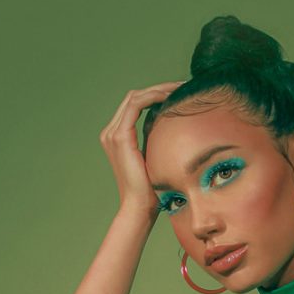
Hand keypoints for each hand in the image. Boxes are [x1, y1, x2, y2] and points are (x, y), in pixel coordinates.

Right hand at [99, 81, 185, 219]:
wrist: (141, 206)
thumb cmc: (153, 188)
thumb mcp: (156, 156)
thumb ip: (158, 138)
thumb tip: (176, 123)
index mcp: (118, 136)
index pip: (136, 103)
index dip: (157, 93)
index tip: (180, 92)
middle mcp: (111, 132)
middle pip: (135, 96)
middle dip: (160, 88)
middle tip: (183, 86)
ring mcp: (113, 134)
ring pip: (135, 97)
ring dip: (158, 89)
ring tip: (180, 89)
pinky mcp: (120, 137)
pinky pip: (135, 105)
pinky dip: (152, 97)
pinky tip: (170, 97)